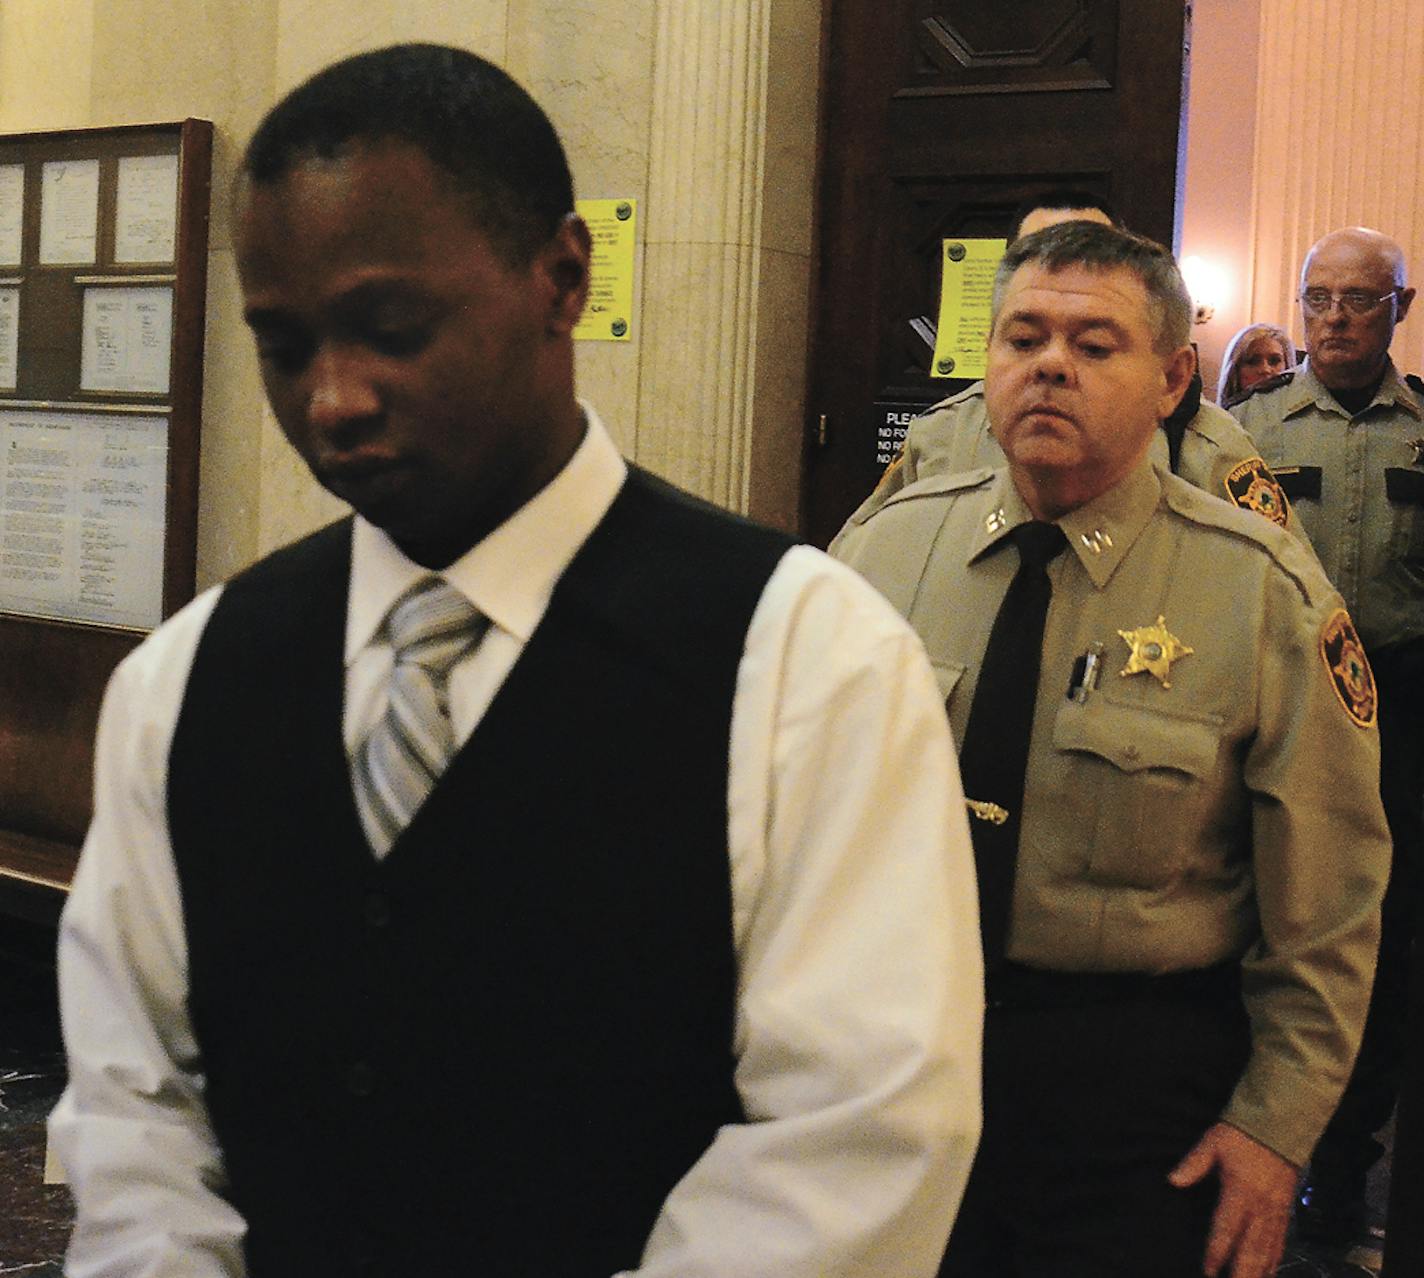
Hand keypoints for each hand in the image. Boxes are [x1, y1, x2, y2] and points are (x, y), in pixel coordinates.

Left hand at [1167, 1122, 1298, 1277]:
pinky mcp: (1286, 1211)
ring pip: (1267, 1251)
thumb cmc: (1243, 1134)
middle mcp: (1260, 1208)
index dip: (1216, 1253)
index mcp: (1240, 1192)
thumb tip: (1173, 1180)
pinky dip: (1274, 1261)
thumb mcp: (1214, 1141)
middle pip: (1251, 1249)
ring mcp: (1276, 1212)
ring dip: (1258, 1272)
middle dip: (1242, 1273)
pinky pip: (1281, 1242)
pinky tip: (1268, 1272)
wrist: (1281, 1126)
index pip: (1225, 1230)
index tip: (1208, 1272)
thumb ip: (1194, 1163)